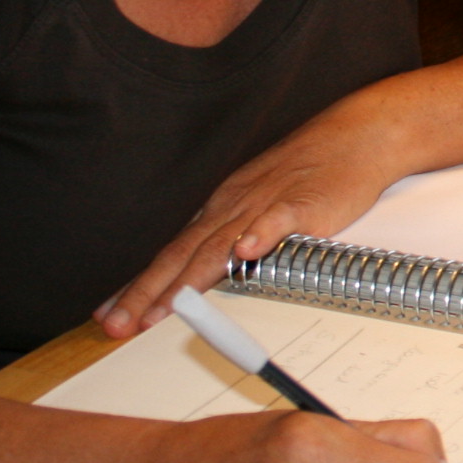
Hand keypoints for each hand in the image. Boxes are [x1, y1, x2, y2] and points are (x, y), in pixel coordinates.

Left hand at [101, 103, 394, 335]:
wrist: (354, 137)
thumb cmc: (308, 174)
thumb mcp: (257, 204)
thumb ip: (230, 238)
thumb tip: (200, 273)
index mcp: (220, 210)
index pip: (170, 253)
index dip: (139, 285)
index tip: (108, 314)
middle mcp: (232, 208)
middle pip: (181, 254)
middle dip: (146, 292)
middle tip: (117, 325)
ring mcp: (264, 204)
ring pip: (218, 246)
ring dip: (188, 279)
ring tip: (163, 310)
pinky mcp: (303, 203)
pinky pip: (277, 219)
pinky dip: (259, 235)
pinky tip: (245, 252)